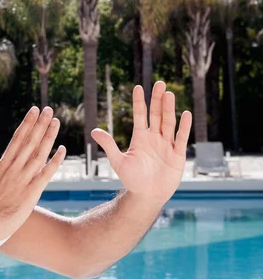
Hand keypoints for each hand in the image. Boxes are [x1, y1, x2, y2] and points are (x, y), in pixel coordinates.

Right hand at [0, 106, 66, 242]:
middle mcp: (14, 168)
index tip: (34, 111)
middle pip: (29, 141)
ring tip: (56, 122)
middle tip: (49, 109)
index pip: (17, 139)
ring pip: (38, 153)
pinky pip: (46, 173)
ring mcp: (23, 179)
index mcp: (3, 164)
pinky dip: (55, 161)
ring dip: (48, 137)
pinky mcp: (32, 192)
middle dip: (40, 124)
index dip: (27, 124)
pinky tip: (62, 150)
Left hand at [91, 81, 191, 204]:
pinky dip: (183, 127)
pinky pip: (181, 138)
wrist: (146, 195)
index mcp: (140, 138)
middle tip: (159, 83)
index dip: (139, 102)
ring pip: (168, 123)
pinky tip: (185, 114)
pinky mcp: (177, 154)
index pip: (140, 115)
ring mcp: (166, 145)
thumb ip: (109, 145)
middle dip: (157, 100)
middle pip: (156, 115)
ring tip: (169, 94)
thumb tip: (94, 131)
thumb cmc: (131, 179)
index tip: (138, 87)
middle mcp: (154, 138)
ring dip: (169, 109)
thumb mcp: (118, 161)